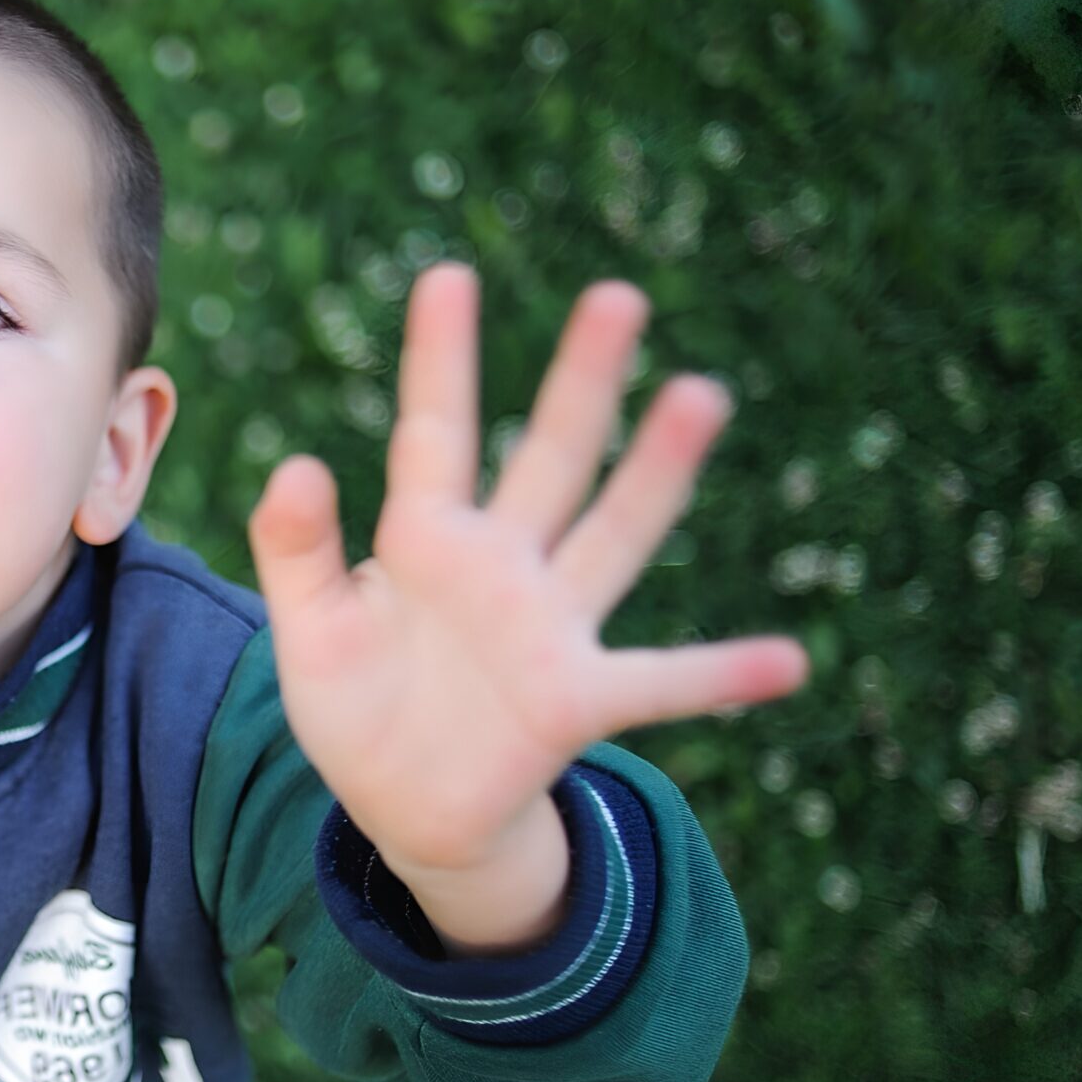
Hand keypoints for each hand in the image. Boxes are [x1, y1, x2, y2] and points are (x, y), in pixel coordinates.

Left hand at [247, 262, 809, 875]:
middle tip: (616, 295)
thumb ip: (296, 551)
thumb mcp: (309, 629)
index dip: (438, 358)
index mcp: (427, 537)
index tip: (447, 275)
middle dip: (580, 381)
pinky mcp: (577, 700)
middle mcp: (503, 563)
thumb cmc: (355, 704)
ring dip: (656, 472)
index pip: (434, 432)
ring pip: (612, 533)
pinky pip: (661, 683)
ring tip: (700, 396)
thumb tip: (295, 465)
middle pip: (550, 457)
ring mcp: (549, 626)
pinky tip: (786, 664)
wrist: (401, 806)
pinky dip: (722, 675)